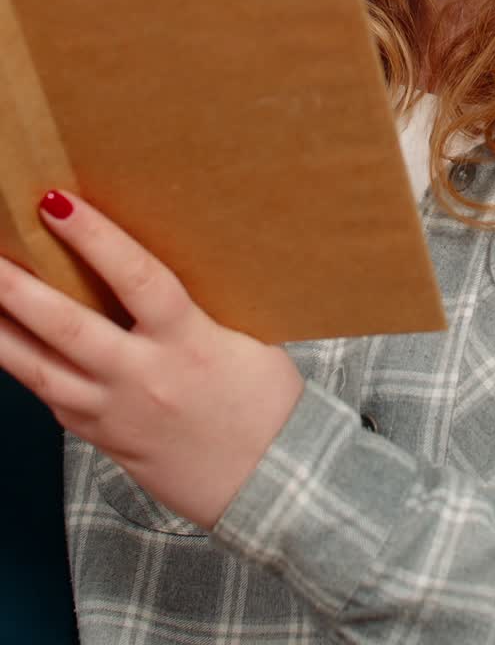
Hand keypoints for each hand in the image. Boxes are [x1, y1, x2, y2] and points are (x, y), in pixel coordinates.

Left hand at [0, 191, 304, 529]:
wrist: (272, 486)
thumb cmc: (268, 406)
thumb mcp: (245, 340)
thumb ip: (195, 310)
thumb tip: (152, 274)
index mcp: (189, 343)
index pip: (136, 278)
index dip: (95, 237)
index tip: (57, 203)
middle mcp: (144, 377)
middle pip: (69, 328)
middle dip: (20, 289)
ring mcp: (116, 414)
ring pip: (42, 371)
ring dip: (2, 333)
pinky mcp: (103, 439)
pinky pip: (53, 400)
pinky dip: (26, 370)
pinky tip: (7, 345)